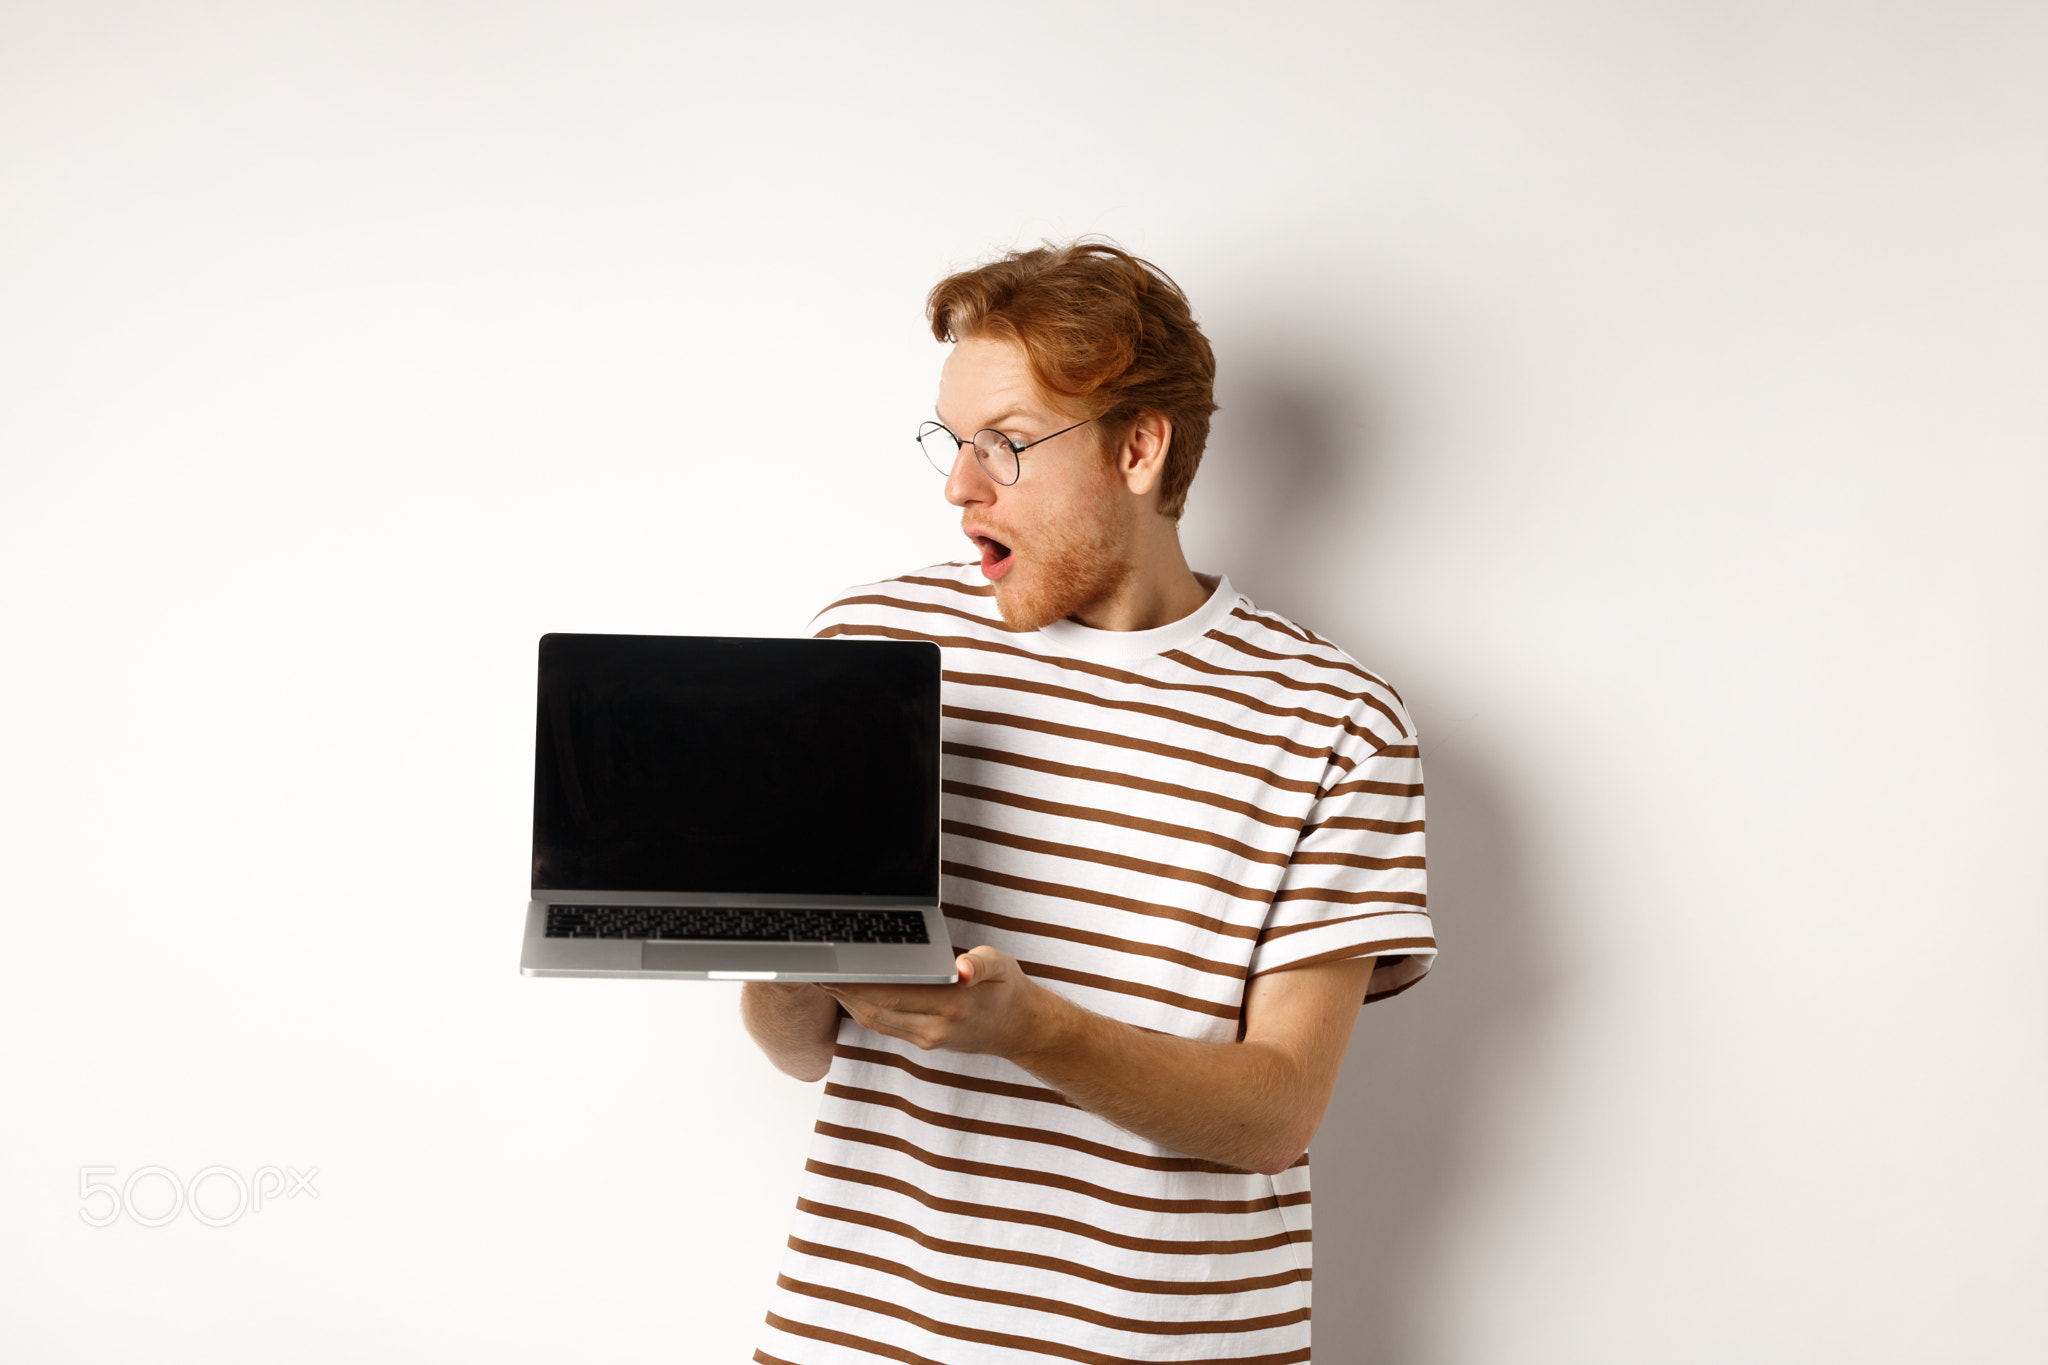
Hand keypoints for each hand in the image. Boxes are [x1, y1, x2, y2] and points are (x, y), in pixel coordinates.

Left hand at [821, 945, 1054, 1058]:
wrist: (1019, 1029)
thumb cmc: (1008, 990)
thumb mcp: (1002, 965)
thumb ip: (980, 964)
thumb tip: (962, 968)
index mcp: (953, 1005)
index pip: (895, 993)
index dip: (860, 982)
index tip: (836, 968)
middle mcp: (935, 1027)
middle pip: (876, 1010)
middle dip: (843, 991)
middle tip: (815, 969)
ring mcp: (927, 1039)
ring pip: (876, 1021)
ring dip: (847, 1002)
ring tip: (823, 979)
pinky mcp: (923, 1042)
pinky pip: (885, 1027)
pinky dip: (862, 1010)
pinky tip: (848, 994)